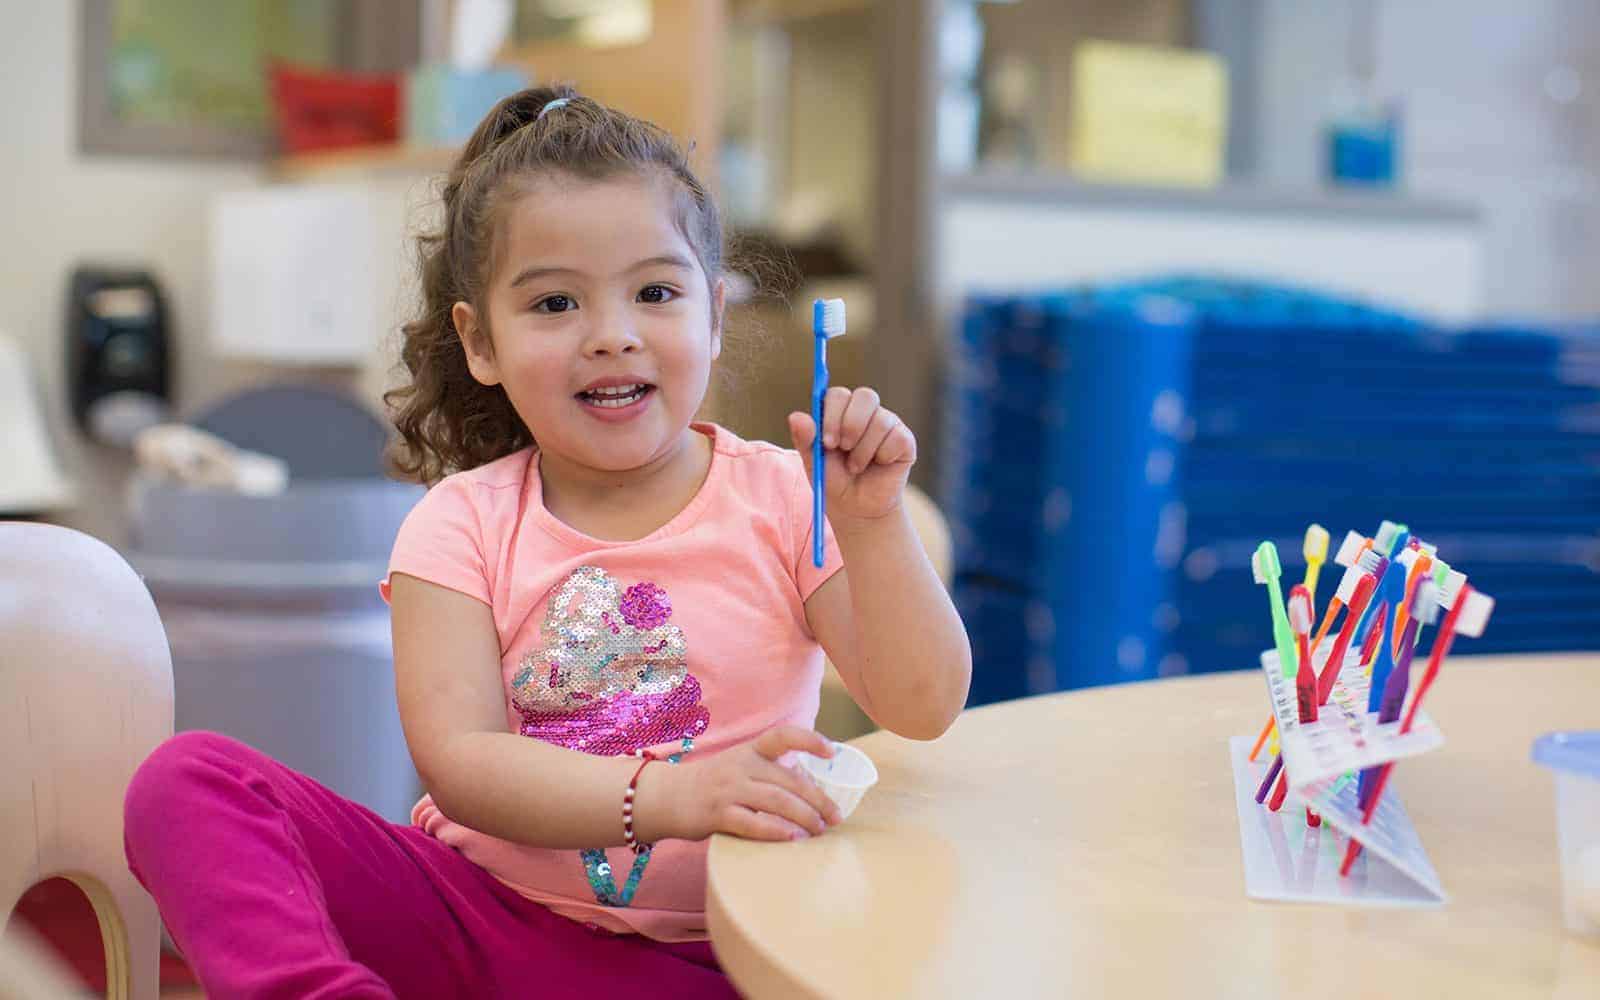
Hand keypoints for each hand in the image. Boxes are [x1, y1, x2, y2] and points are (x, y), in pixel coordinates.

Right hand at [647, 726, 842, 841]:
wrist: (666, 796)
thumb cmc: (713, 784)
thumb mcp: (740, 767)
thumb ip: (771, 774)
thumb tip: (812, 794)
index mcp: (750, 750)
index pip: (783, 736)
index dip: (809, 740)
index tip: (832, 751)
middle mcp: (741, 765)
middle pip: (789, 780)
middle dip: (818, 800)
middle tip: (836, 817)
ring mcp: (728, 789)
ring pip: (776, 801)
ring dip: (804, 817)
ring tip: (820, 830)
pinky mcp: (717, 814)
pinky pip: (753, 823)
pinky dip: (777, 832)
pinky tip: (793, 839)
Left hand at [789, 386, 916, 523]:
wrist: (856, 508)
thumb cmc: (834, 480)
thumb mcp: (814, 462)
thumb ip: (805, 439)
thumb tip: (795, 416)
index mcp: (840, 411)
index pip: (839, 395)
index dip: (833, 414)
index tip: (827, 442)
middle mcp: (865, 412)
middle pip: (866, 396)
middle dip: (852, 424)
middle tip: (843, 448)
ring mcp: (887, 423)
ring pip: (881, 420)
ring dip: (864, 450)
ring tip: (856, 467)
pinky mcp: (904, 439)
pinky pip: (897, 438)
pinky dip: (883, 456)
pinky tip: (878, 465)